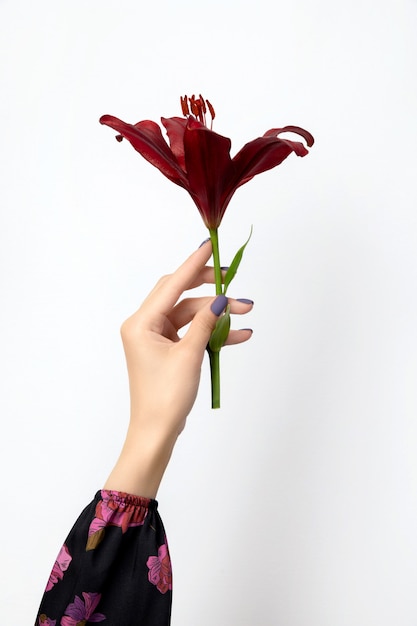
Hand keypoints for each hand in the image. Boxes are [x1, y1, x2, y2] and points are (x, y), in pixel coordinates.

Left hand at [104, 240, 252, 496]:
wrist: (157, 432)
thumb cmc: (165, 397)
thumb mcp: (189, 355)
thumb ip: (205, 323)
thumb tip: (220, 300)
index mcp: (141, 322)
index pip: (172, 284)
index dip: (193, 265)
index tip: (210, 247)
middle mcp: (146, 325)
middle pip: (182, 296)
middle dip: (211, 292)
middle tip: (233, 282)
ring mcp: (157, 338)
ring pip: (192, 315)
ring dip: (217, 316)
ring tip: (246, 314)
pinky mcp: (169, 350)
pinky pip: (193, 333)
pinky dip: (213, 333)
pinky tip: (238, 334)